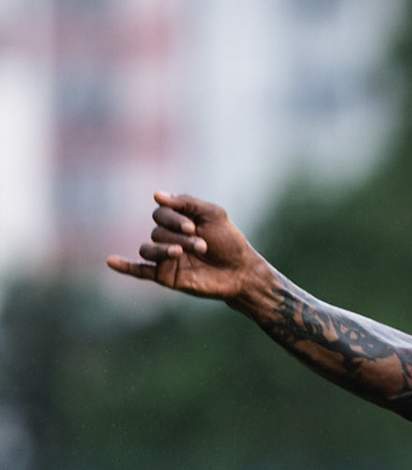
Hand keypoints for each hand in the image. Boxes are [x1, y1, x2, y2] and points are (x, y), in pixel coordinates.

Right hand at [106, 192, 264, 301]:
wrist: (241, 272)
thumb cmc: (230, 242)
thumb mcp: (214, 215)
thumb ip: (187, 203)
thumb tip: (156, 194)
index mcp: (178, 221)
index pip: (161, 213)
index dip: (173, 218)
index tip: (193, 227)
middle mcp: (168, 237)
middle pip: (157, 232)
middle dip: (179, 237)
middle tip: (202, 246)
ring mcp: (165, 257)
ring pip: (148, 249)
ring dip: (164, 250)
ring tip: (183, 253)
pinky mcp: (165, 275)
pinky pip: (139, 270)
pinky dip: (125, 266)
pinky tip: (111, 261)